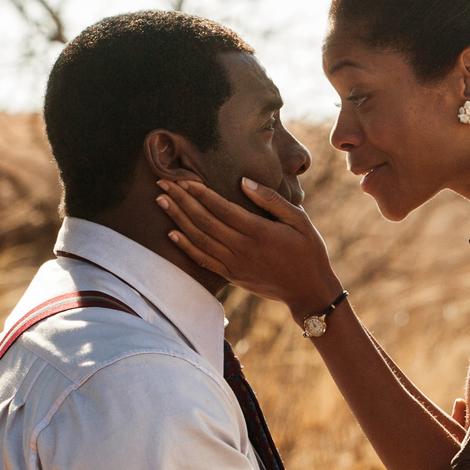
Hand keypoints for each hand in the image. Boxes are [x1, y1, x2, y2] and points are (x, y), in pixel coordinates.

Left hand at [158, 178, 342, 317]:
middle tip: (163, 183)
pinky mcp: (232, 276)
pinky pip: (203, 260)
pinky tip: (172, 233)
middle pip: (204, 221)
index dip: (200, 193)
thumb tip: (244, 181)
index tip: (183, 178)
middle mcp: (242, 248)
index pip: (221, 208)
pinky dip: (186, 247)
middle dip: (181, 200)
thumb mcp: (299, 219)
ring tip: (161, 201)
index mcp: (259, 231)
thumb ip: (271, 200)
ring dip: (178, 219)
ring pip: (199, 239)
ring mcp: (235, 264)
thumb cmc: (308, 251)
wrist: (308, 291)